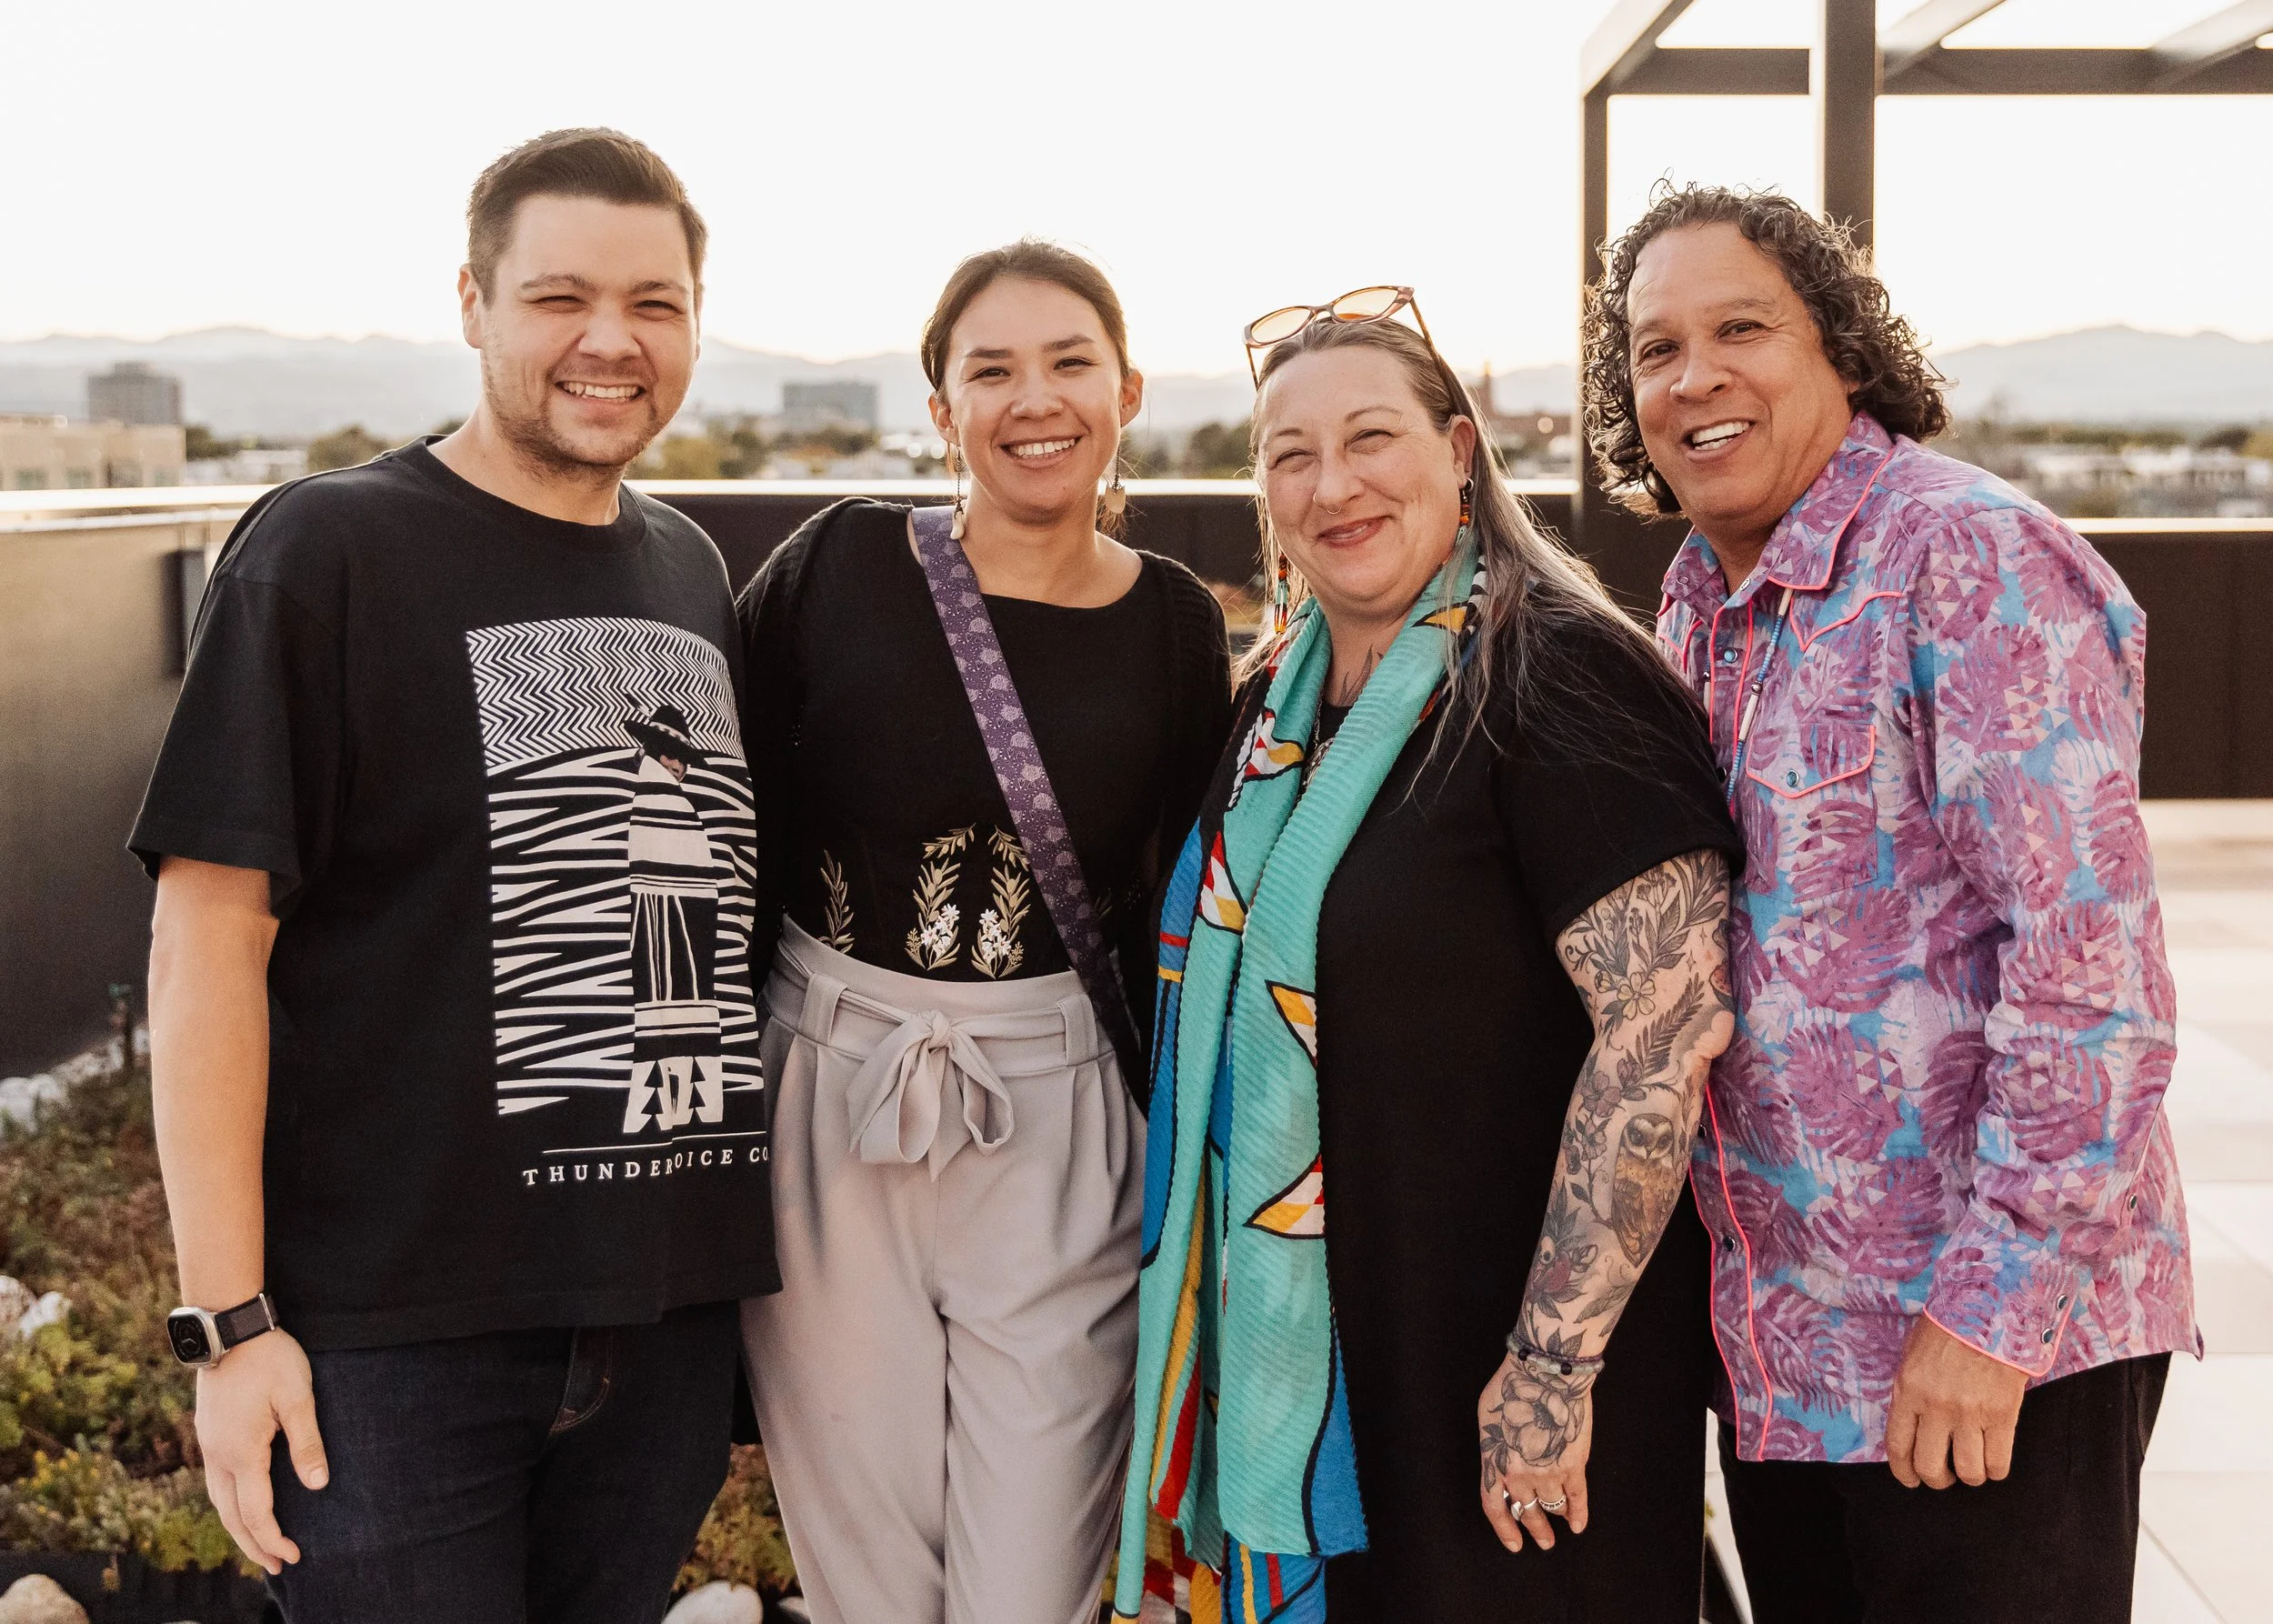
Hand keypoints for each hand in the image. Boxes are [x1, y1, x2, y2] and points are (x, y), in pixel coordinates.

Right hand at [193, 1329, 327, 1573]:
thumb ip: (307, 1443)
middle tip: (278, 1566)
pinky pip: (217, 1482)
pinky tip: (243, 1505)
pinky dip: (230, 1504)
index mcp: (241, 1452)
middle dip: (253, 1544)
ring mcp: (209, 1444)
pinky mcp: (209, 1433)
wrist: (230, 1327)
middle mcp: (218, 1455)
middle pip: (231, 1516)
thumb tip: (318, 1486)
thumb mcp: (298, 1397)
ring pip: (219, 1501)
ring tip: (260, 1545)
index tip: (293, 1557)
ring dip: (239, 1527)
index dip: (274, 1538)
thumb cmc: (270, 1358)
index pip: (256, 1512)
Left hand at [1477, 1350, 1593, 1551]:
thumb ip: (1493, 1443)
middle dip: (1534, 1528)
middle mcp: (1518, 1474)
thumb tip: (1499, 1457)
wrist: (1545, 1374)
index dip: (1504, 1528)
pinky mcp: (1573, 1465)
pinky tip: (1578, 1524)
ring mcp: (1547, 1471)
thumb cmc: (1512, 1386)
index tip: (1514, 1543)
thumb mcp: (1486, 1415)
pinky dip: (1578, 1514)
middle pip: (1526, 1510)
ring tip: (1560, 1529)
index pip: (1495, 1506)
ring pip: (1552, 1506)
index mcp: (1493, 1462)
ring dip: (1555, 1519)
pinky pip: (1577, 1498)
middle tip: (1542, 1541)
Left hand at [1885, 1316, 2027, 1489]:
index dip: (1904, 1473)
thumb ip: (1910, 1393)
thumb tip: (1911, 1429)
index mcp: (1908, 1390)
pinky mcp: (2002, 1414)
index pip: (1898, 1447)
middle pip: (1931, 1467)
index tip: (1911, 1479)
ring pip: (1968, 1472)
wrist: (1991, 1309)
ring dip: (1970, 1476)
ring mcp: (1970, 1412)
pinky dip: (1996, 1470)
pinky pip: (1998, 1463)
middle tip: (1946, 1475)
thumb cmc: (1949, 1329)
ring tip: (1972, 1466)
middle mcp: (1936, 1406)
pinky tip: (1993, 1459)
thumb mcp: (1912, 1355)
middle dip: (1938, 1480)